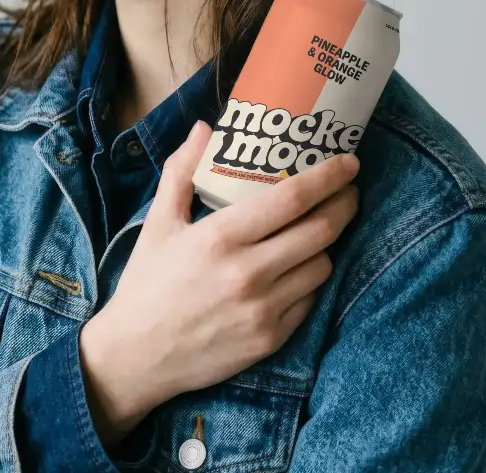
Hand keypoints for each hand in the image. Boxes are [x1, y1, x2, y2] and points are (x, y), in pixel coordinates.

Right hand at [79, 120, 359, 424]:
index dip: (328, 178)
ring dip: (328, 242)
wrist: (136, 356)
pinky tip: (300, 266)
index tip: (348, 162)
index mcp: (221, 237)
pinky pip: (310, 300)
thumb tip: (204, 128)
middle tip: (349, 189)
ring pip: (322, 265)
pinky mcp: (270, 339)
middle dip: (343, 204)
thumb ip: (181, 170)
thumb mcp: (158, 221)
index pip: (292, 199)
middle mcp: (248, 273)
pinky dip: (310, 278)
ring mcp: (263, 310)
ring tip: (321, 227)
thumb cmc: (147, 282)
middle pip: (319, 230)